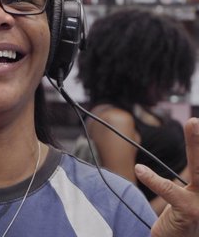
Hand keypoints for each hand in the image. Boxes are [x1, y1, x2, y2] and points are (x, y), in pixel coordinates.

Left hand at [135, 117, 198, 236]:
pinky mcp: (189, 211)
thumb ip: (195, 172)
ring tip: (193, 123)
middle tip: (198, 118)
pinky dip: (153, 179)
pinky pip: (170, 191)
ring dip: (196, 144)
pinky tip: (140, 170)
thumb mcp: (192, 193)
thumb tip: (195, 144)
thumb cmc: (187, 216)